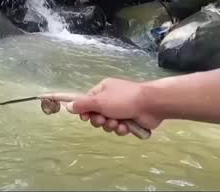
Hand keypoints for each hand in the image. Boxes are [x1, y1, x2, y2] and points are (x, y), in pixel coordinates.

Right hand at [43, 78, 162, 136]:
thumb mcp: (99, 101)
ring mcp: (121, 109)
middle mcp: (110, 98)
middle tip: (104, 120)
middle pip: (96, 114)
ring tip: (118, 124)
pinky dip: (121, 129)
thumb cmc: (123, 100)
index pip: (87, 101)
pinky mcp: (129, 119)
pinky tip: (126, 128)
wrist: (151, 105)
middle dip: (100, 120)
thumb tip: (67, 106)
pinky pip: (119, 128)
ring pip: (108, 123)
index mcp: (102, 90)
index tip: (85, 118)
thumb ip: (83, 104)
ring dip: (111, 126)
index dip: (85, 111)